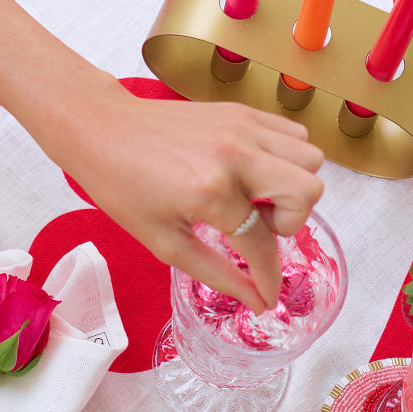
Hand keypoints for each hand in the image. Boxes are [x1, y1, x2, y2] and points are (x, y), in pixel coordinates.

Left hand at [48, 78, 324, 311]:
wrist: (103, 131)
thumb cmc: (124, 190)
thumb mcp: (165, 243)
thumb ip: (217, 274)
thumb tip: (256, 300)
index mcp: (210, 193)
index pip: (262, 243)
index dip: (269, 277)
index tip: (267, 297)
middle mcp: (235, 155)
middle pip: (309, 189)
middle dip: (292, 220)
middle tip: (257, 226)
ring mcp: (242, 127)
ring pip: (309, 157)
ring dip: (291, 187)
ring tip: (252, 198)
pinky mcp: (241, 111)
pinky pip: (292, 134)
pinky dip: (283, 159)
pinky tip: (249, 175)